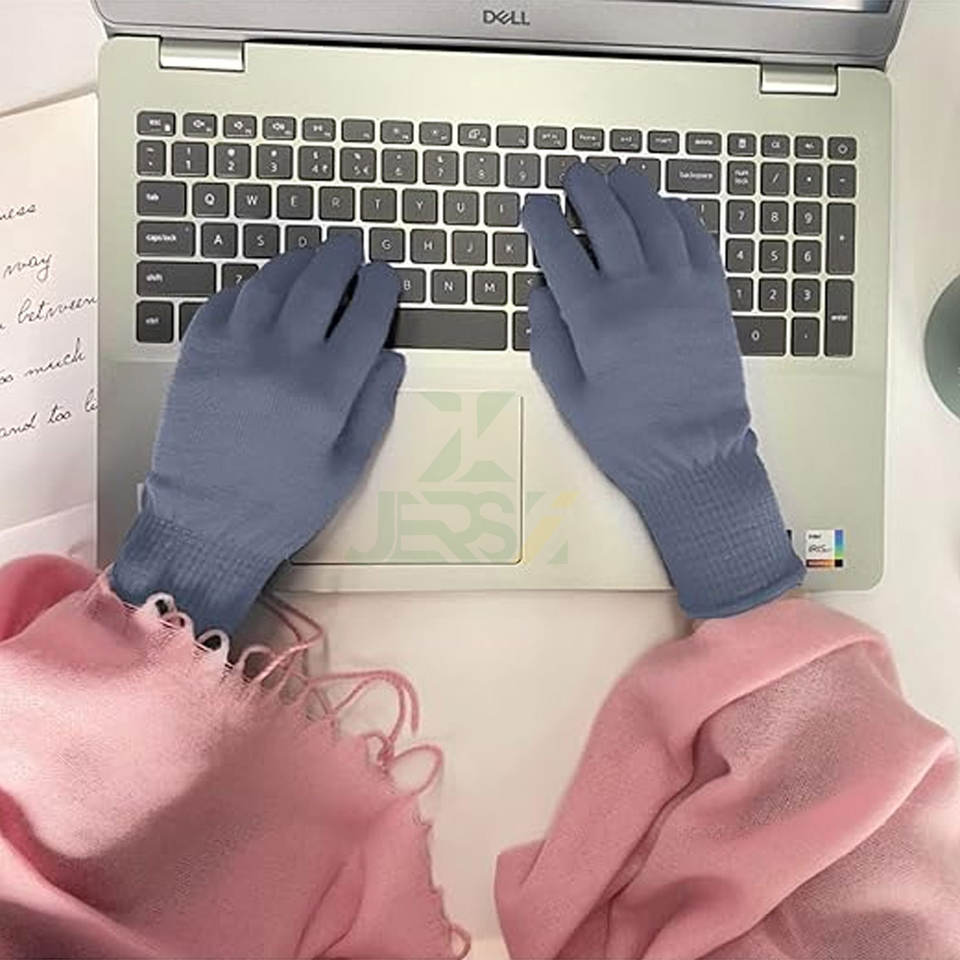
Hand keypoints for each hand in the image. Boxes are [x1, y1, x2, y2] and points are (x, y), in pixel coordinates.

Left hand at [111, 238, 403, 632]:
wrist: (205, 523)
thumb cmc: (283, 505)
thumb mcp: (345, 466)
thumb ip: (373, 408)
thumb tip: (391, 358)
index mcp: (326, 389)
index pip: (365, 318)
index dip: (380, 289)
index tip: (386, 276)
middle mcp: (282, 357)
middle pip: (319, 285)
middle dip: (342, 260)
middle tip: (352, 250)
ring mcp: (234, 348)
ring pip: (272, 282)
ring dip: (298, 262)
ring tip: (313, 258)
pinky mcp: (198, 351)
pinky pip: (228, 300)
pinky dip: (252, 285)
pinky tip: (265, 288)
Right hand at [522, 163, 801, 617]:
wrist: (695, 459)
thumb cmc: (624, 437)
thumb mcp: (568, 397)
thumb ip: (547, 338)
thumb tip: (540, 289)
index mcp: (595, 317)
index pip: (559, 249)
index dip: (541, 220)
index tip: (532, 206)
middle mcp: (638, 289)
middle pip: (607, 219)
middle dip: (585, 189)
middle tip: (573, 176)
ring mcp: (682, 287)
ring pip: (654, 216)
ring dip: (632, 190)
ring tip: (616, 179)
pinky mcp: (714, 295)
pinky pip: (697, 237)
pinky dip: (678, 214)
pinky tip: (664, 207)